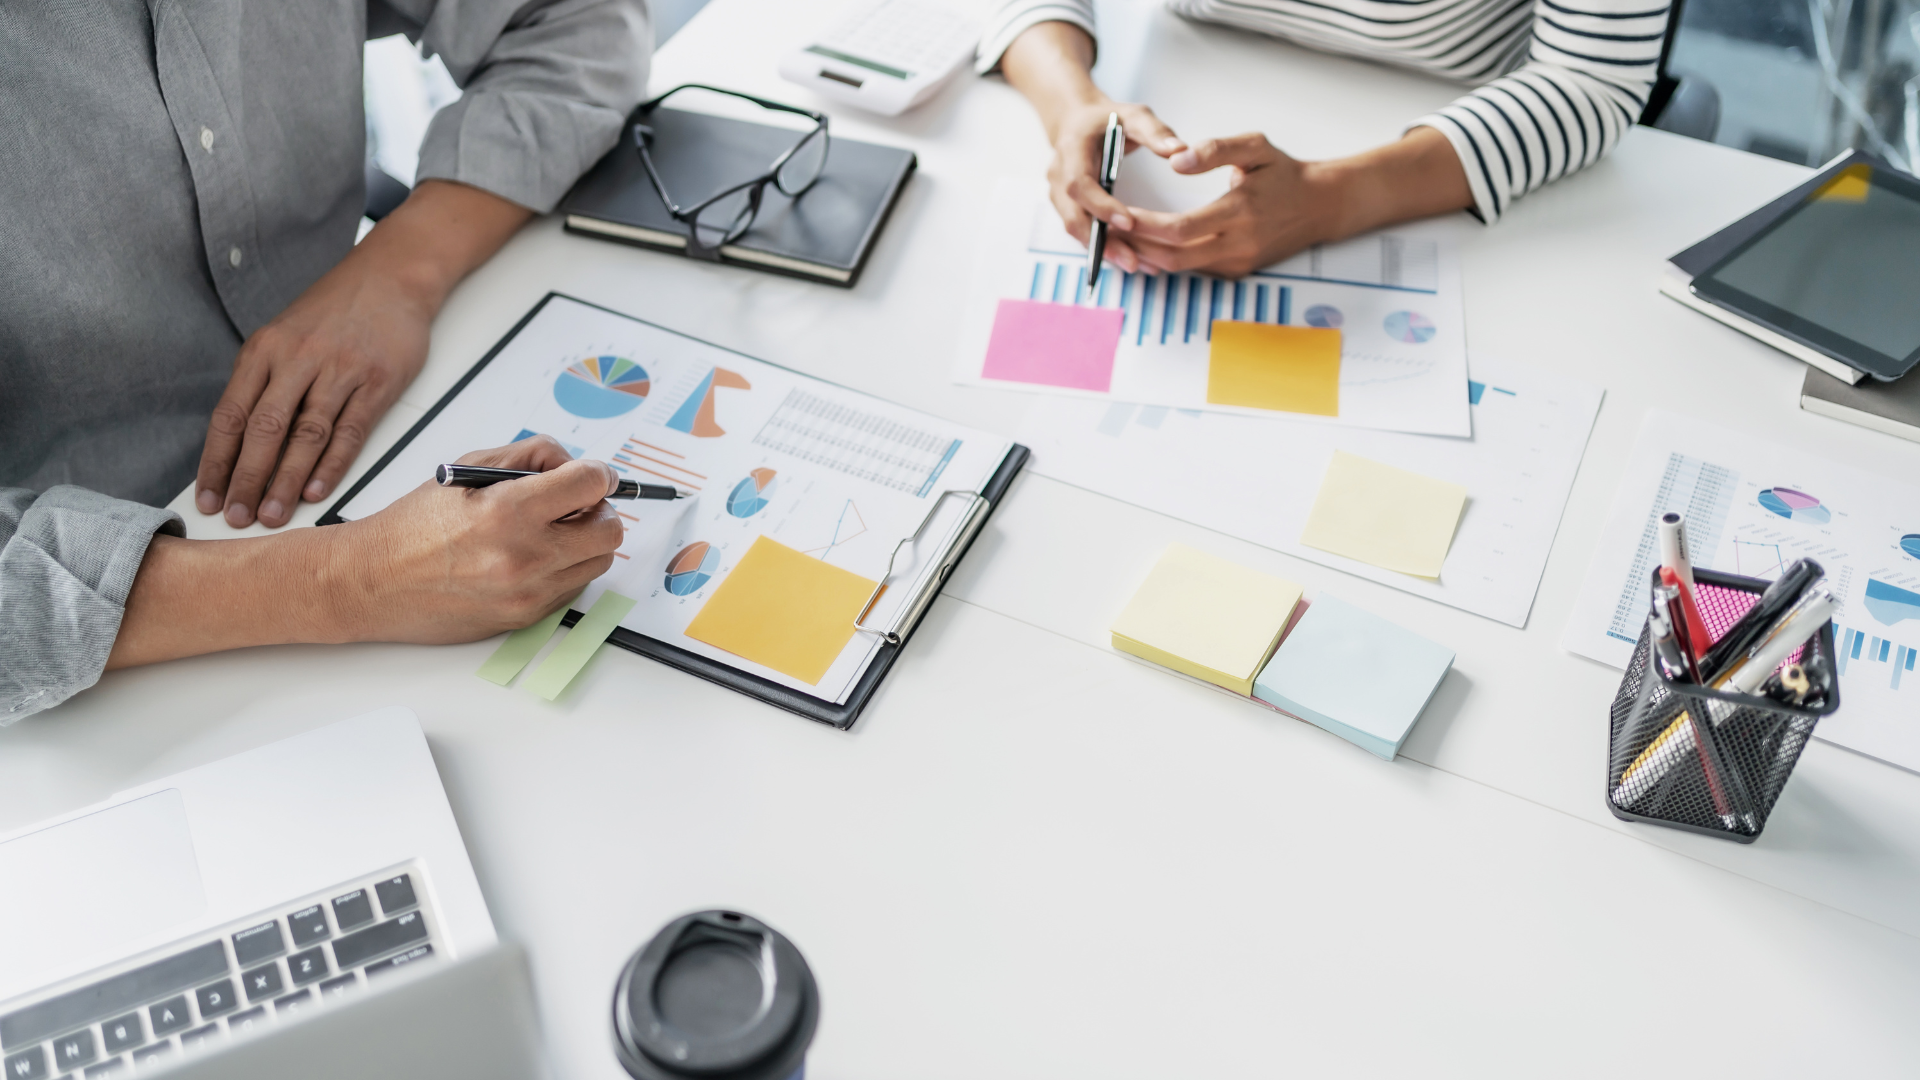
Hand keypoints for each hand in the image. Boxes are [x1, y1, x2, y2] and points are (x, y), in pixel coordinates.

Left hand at [195, 255, 430, 528]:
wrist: (392, 277)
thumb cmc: (337, 310)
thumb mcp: (286, 334)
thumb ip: (266, 381)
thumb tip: (245, 442)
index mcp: (265, 349)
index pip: (231, 415)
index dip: (217, 461)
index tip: (209, 496)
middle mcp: (297, 359)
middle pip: (264, 429)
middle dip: (247, 479)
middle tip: (239, 517)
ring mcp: (339, 371)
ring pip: (305, 435)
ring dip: (286, 480)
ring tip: (273, 514)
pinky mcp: (377, 382)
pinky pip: (350, 430)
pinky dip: (331, 464)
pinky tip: (316, 489)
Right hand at [329, 435, 624, 641]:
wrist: (374, 582)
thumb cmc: (413, 526)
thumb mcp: (467, 469)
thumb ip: (528, 456)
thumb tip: (574, 463)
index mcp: (508, 511)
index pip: (591, 484)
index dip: (598, 473)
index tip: (593, 474)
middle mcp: (524, 556)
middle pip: (610, 530)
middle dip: (597, 510)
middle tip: (572, 504)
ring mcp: (528, 593)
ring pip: (598, 562)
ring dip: (584, 542)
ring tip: (547, 531)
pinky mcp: (526, 617)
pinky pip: (573, 588)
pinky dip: (565, 569)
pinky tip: (532, 557)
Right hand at [1041, 99, 1186, 273]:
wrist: (1077, 120)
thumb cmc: (1108, 118)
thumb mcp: (1134, 115)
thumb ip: (1156, 131)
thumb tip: (1179, 150)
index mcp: (1072, 149)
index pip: (1079, 184)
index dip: (1101, 205)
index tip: (1128, 222)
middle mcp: (1059, 174)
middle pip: (1073, 216)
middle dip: (1101, 241)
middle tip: (1132, 260)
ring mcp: (1059, 194)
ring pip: (1075, 229)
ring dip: (1103, 251)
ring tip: (1135, 265)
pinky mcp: (1067, 207)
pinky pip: (1082, 231)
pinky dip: (1104, 247)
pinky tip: (1131, 259)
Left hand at [1113, 133, 1334, 277]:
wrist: (1321, 206)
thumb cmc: (1285, 173)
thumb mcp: (1256, 146)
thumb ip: (1215, 149)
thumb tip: (1176, 160)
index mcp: (1241, 210)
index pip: (1180, 228)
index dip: (1145, 225)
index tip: (1118, 212)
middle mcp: (1239, 244)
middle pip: (1174, 257)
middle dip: (1137, 246)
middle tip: (1109, 230)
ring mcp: (1238, 262)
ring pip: (1181, 268)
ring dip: (1148, 256)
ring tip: (1120, 238)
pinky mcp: (1238, 271)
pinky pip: (1195, 269)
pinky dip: (1168, 259)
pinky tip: (1148, 245)